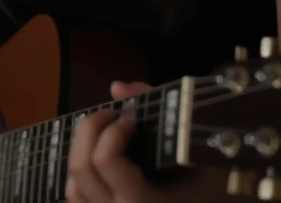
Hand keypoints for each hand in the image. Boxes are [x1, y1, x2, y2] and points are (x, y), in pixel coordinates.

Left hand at [65, 81, 195, 202]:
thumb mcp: (193, 146)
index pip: (106, 161)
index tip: (131, 117)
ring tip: (107, 138)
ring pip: (72, 186)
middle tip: (112, 116)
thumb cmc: (208, 185)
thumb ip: (158, 110)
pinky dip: (80, 177)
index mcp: (146, 202)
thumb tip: (117, 88)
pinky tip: (101, 163)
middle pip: (81, 167)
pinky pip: (75, 200)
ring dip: (84, 153)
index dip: (112, 130)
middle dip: (91, 129)